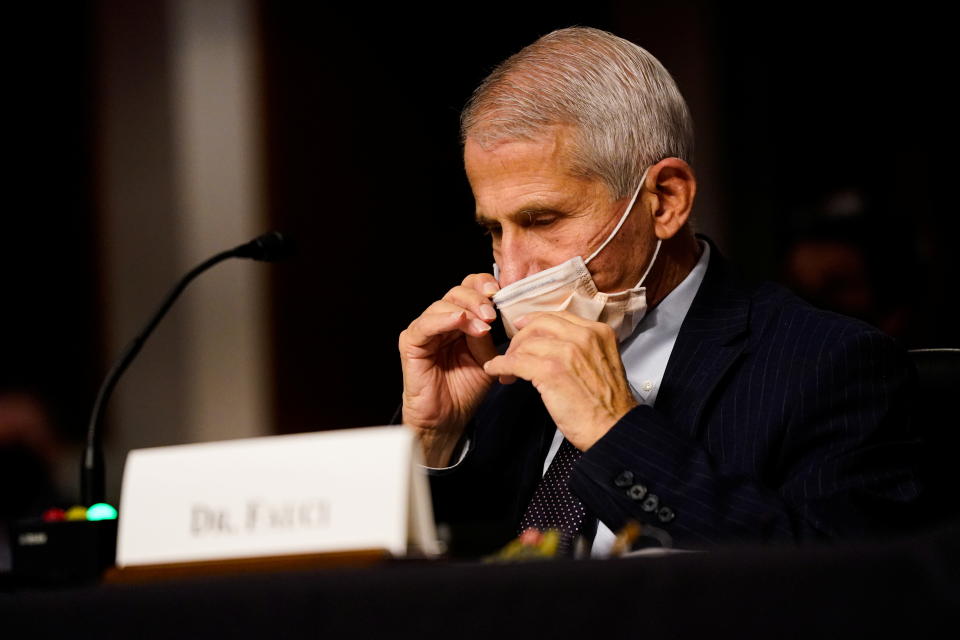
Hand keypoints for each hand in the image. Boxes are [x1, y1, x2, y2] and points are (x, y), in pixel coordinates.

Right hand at [400, 273, 500, 465]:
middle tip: (492, 315)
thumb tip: (494, 315)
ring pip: (442, 304)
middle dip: (478, 299)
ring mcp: (425, 330)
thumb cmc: (465, 390)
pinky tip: (459, 320)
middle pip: (457, 292)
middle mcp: (441, 321)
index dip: (483, 286)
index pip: (470, 290)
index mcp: (460, 321)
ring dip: (465, 311)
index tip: (501, 292)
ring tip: (482, 326)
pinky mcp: (411, 342)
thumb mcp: (487, 359)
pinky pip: (425, 324)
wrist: (448, 418)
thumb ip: (488, 336)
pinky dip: (443, 319)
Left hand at [482, 311, 637, 450]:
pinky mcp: (551, 371)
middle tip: (511, 353)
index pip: (558, 316)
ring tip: (506, 372)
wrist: (613, 429)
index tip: (521, 326)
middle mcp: (584, 336)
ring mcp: (567, 352)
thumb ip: (582, 348)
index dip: (534, 321)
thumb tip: (552, 345)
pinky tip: (496, 371)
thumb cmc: (607, 405)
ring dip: (510, 356)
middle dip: (520, 338)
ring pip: (526, 343)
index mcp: (598, 332)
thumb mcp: (602, 363)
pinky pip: (516, 361)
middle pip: (539, 324)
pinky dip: (501, 365)